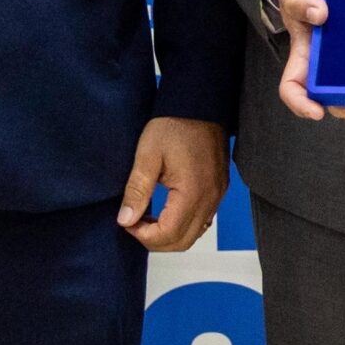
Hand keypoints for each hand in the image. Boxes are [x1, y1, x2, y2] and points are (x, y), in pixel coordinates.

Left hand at [117, 117, 229, 250]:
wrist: (200, 103)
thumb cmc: (174, 124)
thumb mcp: (147, 155)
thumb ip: (137, 190)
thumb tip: (126, 220)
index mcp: (193, 192)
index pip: (168, 234)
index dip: (143, 236)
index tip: (127, 223)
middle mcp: (210, 198)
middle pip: (183, 241)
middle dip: (155, 240)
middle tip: (135, 224)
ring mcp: (218, 194)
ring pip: (195, 233)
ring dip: (170, 234)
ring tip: (148, 217)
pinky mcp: (219, 188)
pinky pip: (203, 220)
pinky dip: (183, 224)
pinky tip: (166, 210)